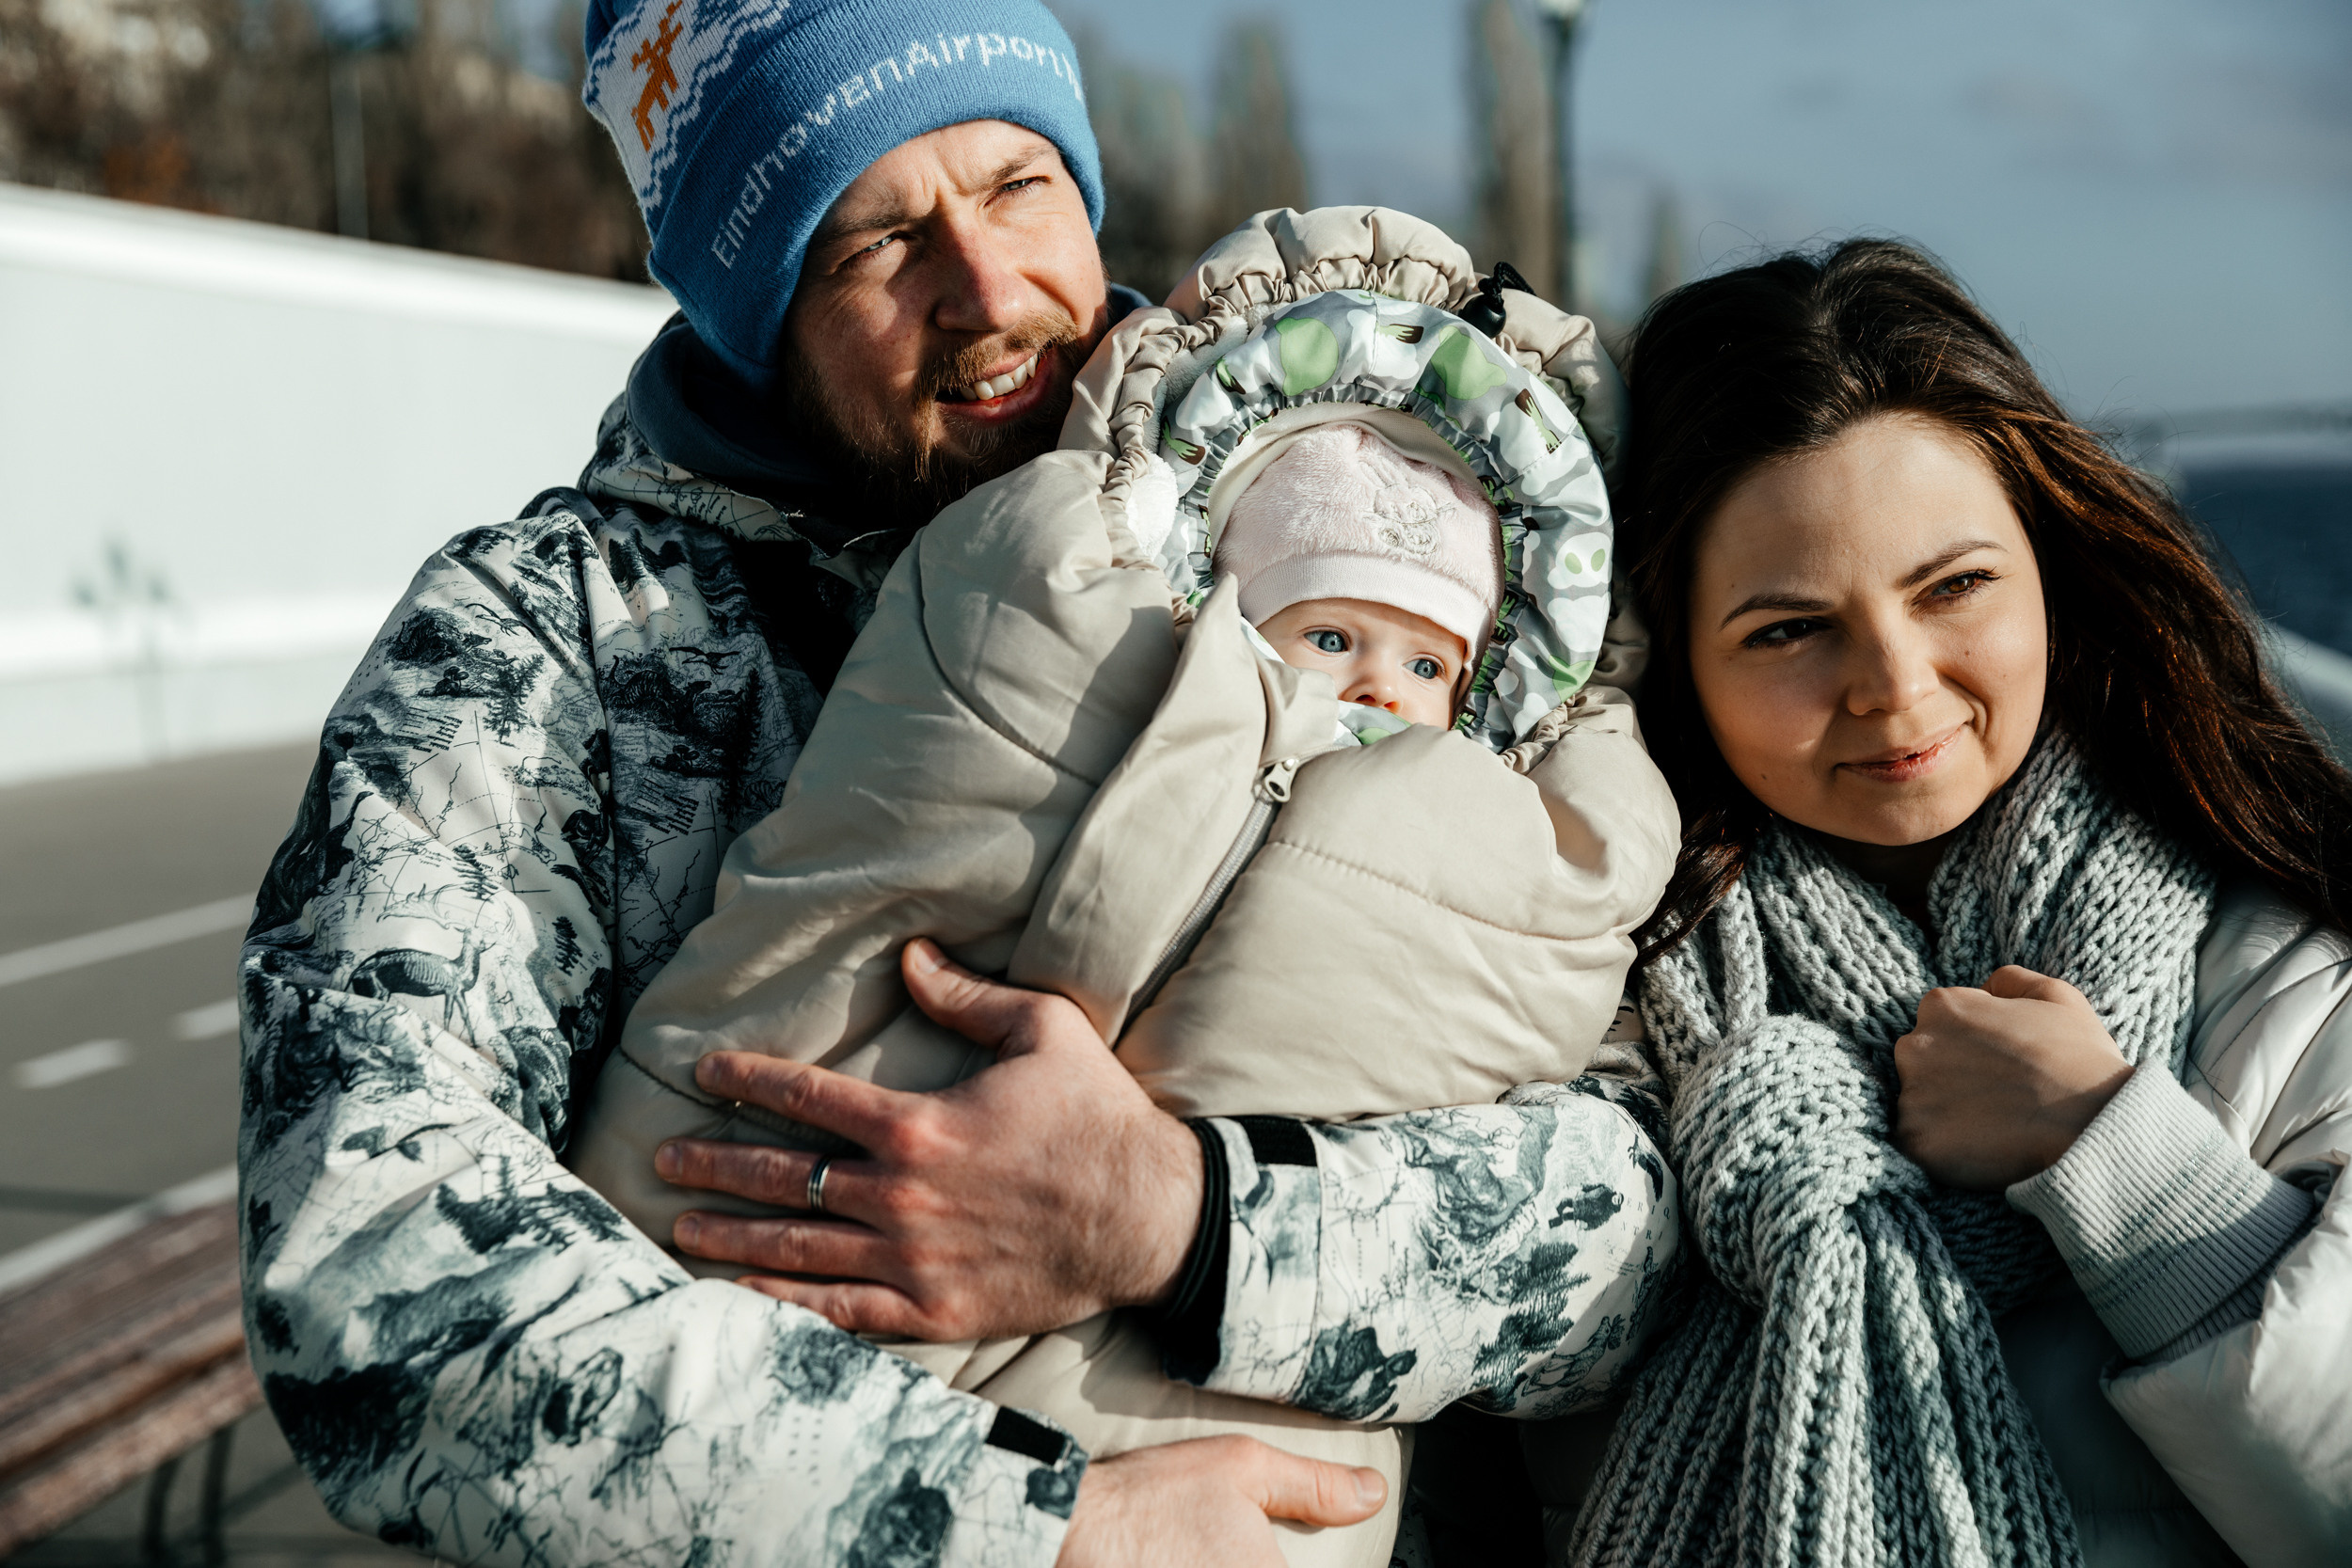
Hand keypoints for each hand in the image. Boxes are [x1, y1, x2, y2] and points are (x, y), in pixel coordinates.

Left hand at [656, 939, 1204, 1338]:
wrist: (1151, 1218)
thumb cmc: (1099, 1118)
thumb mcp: (1044, 1031)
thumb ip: (968, 995)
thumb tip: (910, 957)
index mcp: (919, 1124)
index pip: (807, 1096)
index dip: (748, 1079)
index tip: (704, 1072)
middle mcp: (900, 1195)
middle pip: (781, 1176)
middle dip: (714, 1162)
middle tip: (663, 1157)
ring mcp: (912, 1259)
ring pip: (796, 1248)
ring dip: (730, 1235)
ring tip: (681, 1225)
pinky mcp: (933, 1311)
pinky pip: (841, 1313)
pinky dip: (786, 1308)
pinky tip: (743, 1298)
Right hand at [1058, 1438, 1386, 1567]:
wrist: (1069, 1531)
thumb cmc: (1151, 1498)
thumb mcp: (1241, 1467)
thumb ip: (1314, 1486)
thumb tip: (1372, 1495)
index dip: (1292, 1566)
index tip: (1273, 1555)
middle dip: (1266, 1567)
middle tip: (1231, 1549)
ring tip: (1212, 1555)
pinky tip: (1193, 1566)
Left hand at [1893, 965, 2134, 1189]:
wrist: (2093, 1124)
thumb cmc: (2080, 1058)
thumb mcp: (2057, 996)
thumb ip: (2010, 981)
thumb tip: (1985, 987)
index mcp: (1942, 1007)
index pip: (1940, 1023)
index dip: (1972, 1046)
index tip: (2001, 1065)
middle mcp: (1914, 1045)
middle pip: (1921, 1062)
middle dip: (1950, 1077)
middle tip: (1998, 1096)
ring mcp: (1911, 1094)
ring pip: (1918, 1105)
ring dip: (1946, 1115)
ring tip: (1994, 1124)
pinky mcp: (1914, 1138)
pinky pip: (1920, 1144)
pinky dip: (1946, 1149)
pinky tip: (1984, 1148)